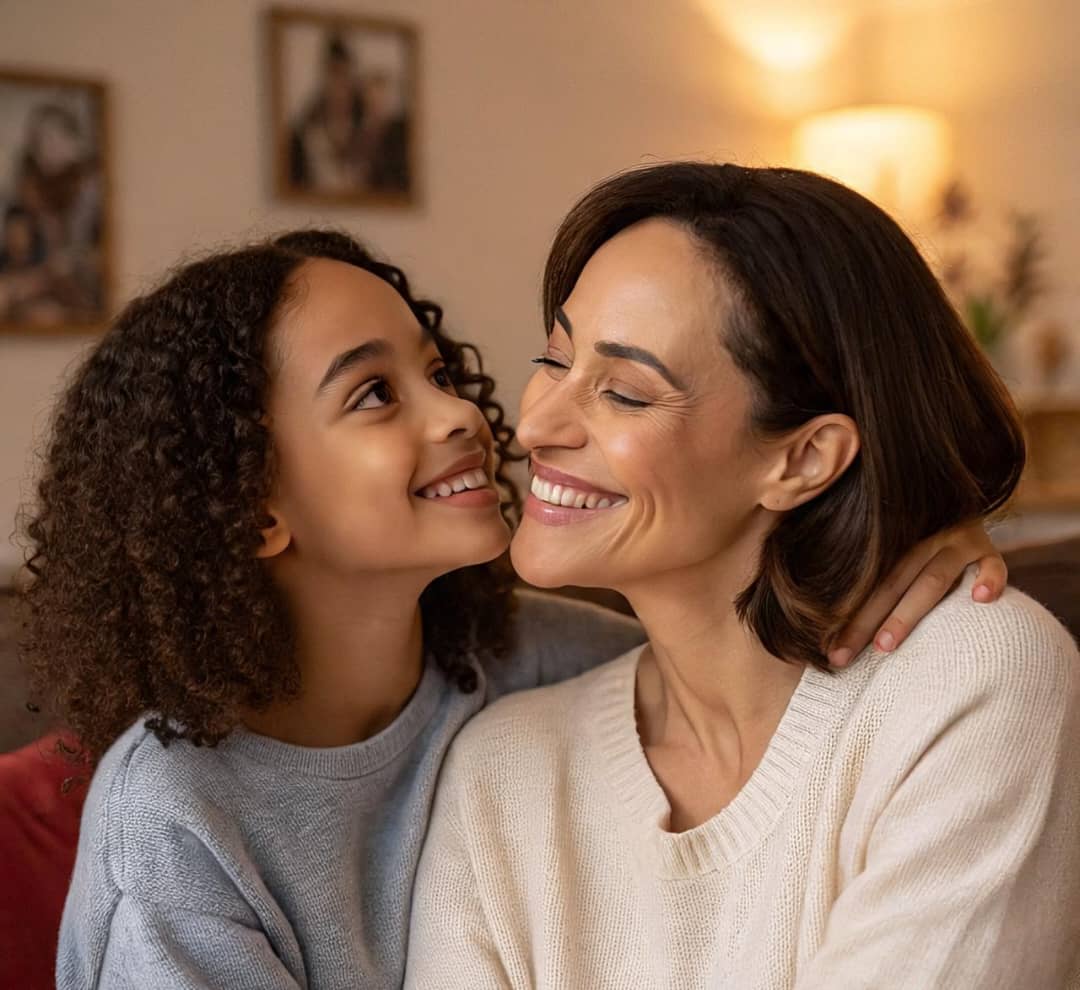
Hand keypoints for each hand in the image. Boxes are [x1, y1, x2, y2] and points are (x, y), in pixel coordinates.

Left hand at [827, 521, 1005, 666]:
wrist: (962, 505)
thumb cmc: (919, 546)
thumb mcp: (894, 552)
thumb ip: (870, 577)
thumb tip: (825, 624)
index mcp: (892, 540)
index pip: (864, 582)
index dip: (846, 616)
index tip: (828, 650)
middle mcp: (923, 539)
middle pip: (890, 583)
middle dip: (864, 621)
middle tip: (843, 654)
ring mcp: (958, 542)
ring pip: (931, 578)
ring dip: (906, 612)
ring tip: (885, 644)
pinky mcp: (989, 549)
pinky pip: (993, 565)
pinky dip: (989, 579)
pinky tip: (980, 599)